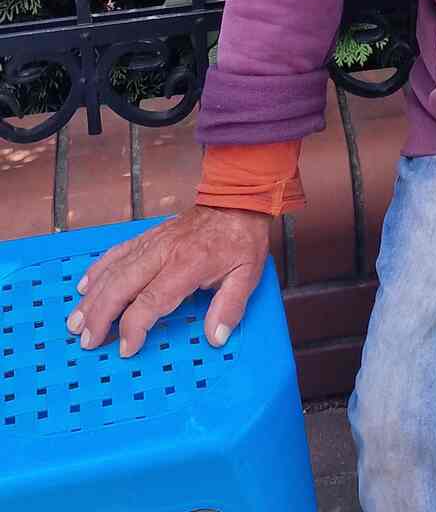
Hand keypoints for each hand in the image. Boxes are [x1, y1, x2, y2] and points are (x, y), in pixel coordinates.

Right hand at [63, 204, 271, 358]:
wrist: (237, 200)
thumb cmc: (240, 240)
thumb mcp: (247, 274)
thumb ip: (230, 306)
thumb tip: (216, 337)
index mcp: (187, 264)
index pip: (152, 300)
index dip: (135, 326)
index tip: (127, 348)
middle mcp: (164, 253)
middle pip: (122, 286)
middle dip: (100, 316)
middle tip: (87, 342)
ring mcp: (153, 242)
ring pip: (113, 270)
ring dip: (92, 298)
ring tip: (75, 323)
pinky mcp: (148, 236)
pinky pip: (117, 252)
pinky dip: (98, 269)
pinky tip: (84, 286)